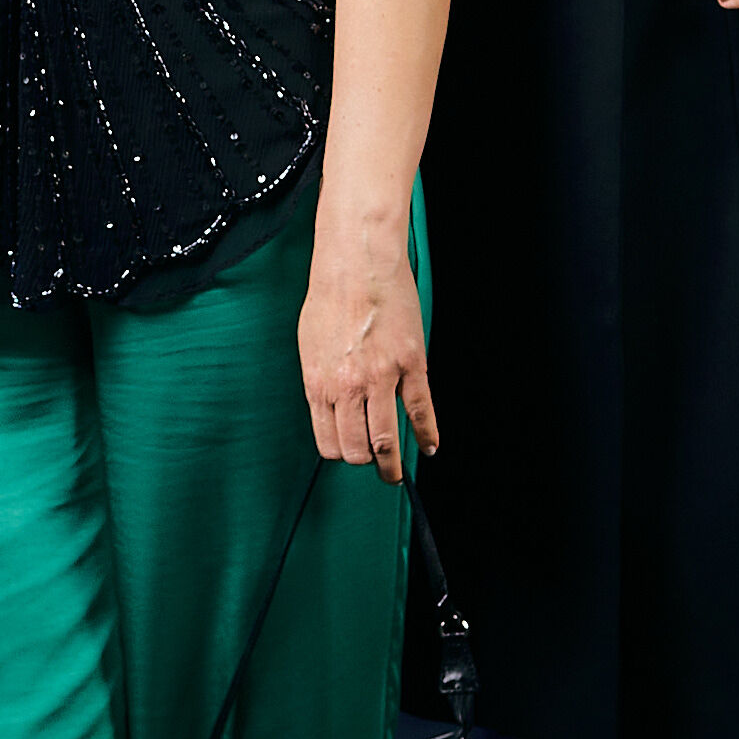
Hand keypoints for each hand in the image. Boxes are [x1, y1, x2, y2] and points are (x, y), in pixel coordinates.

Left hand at [298, 238, 438, 475]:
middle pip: (357, 449)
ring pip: (386, 440)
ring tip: (397, 473)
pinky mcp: (410, 365)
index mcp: (318, 385)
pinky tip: (429, 445)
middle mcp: (346, 388)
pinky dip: (427, 434)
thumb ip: (320, 381)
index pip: (328, 443)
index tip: (351, 453)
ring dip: (393, 464)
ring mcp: (380, 379)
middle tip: (378, 468)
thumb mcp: (310, 346)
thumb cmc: (329, 299)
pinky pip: (421, 411)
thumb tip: (330, 409)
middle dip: (367, 463)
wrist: (356, 264)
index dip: (341, 453)